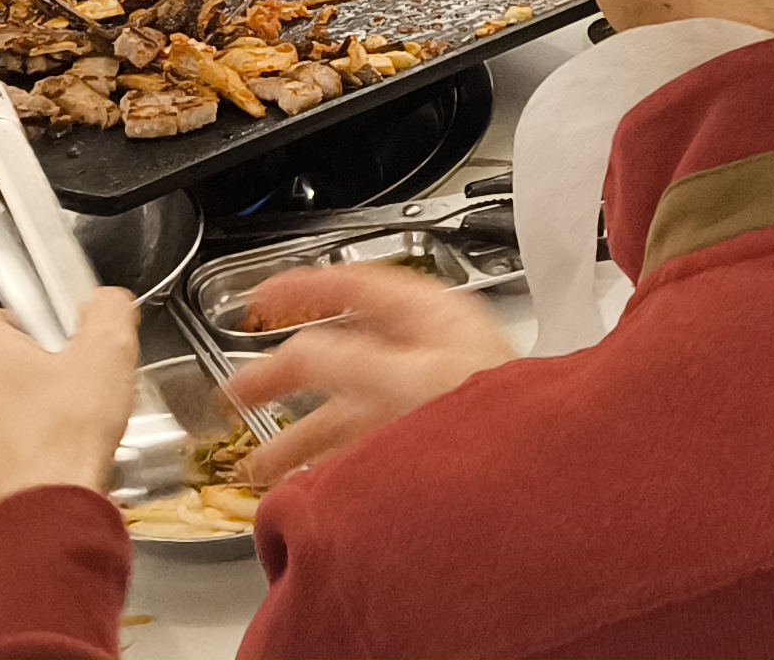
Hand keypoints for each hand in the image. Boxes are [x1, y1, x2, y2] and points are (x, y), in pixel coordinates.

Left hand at [0, 291, 141, 537]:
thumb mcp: (108, 358)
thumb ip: (108, 312)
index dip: (47, 335)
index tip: (73, 359)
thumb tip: (106, 303)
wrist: (35, 532)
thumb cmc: (63, 443)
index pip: (8, 318)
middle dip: (30, 384)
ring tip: (55, 450)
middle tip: (72, 406)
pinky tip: (33, 482)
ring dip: (11, 430)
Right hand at [223, 264, 518, 486]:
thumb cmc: (502, 421)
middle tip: (238, 391)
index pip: (354, 285)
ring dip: (296, 438)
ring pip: (344, 412)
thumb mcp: (413, 378)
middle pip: (339, 355)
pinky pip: (359, 451)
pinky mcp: (422, 447)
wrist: (535, 486)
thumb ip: (349, 361)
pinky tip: (301, 487)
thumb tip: (297, 352)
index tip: (258, 296)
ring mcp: (423, 403)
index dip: (301, 288)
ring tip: (255, 463)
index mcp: (430, 320)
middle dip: (283, 377)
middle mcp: (426, 356)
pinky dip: (324, 468)